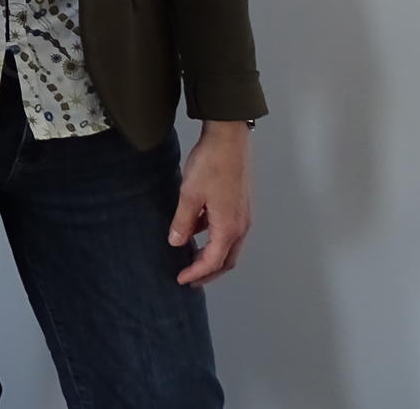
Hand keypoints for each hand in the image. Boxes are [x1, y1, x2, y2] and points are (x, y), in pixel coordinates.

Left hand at [171, 120, 252, 284]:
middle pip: (227, 260)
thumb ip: (183, 221)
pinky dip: (214, 238)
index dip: (197, 273)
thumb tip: (176, 242)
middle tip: (189, 278)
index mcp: (229, 227)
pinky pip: (229, 231)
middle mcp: (241, 226)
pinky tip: (196, 231)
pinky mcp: (240, 205)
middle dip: (209, 272)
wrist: (229, 139)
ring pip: (229, 246)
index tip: (181, 280)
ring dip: (212, 256)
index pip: (213, 261)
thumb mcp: (190, 194)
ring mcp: (243, 215)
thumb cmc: (210, 165)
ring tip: (192, 258)